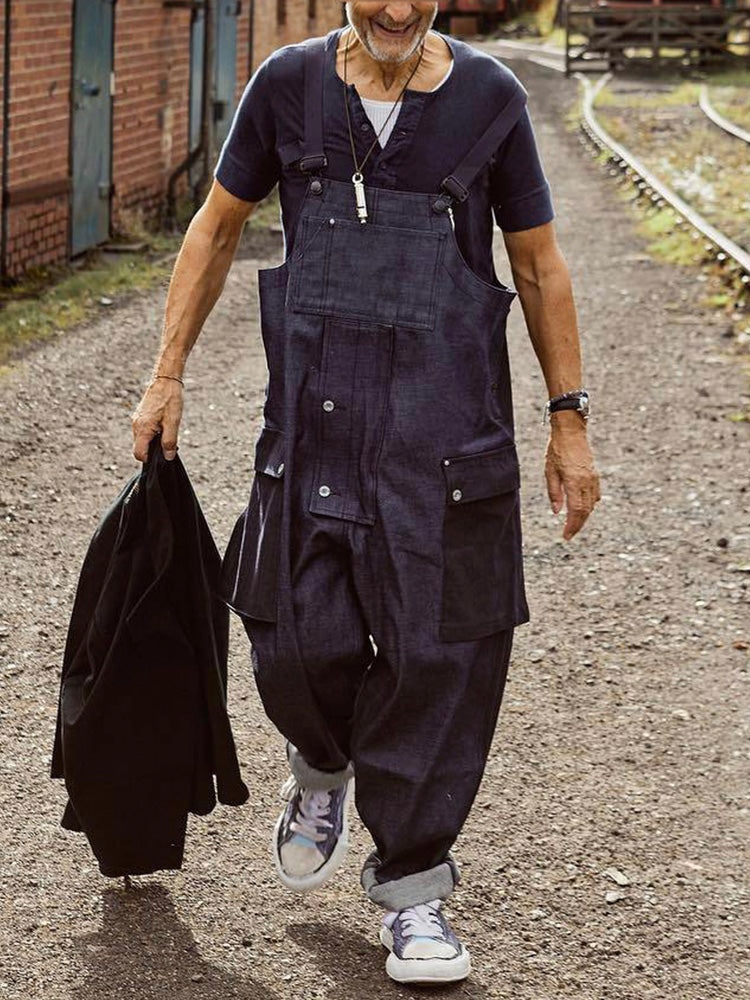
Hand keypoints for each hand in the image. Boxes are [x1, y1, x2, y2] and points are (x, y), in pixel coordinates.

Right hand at [131, 377, 183, 461]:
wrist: (165, 381)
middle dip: (153, 450)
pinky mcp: (140, 416)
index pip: (139, 454)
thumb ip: (169, 441)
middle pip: (140, 448)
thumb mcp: (173, 423)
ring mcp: (137, 420)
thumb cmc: (169, 400)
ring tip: (167, 431)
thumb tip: (168, 457)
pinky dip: (152, 433)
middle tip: (169, 442)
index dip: (150, 460)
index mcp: (142, 429)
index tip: (162, 456)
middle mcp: (136, 426)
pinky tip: (163, 425)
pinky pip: (144, 431)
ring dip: (154, 441)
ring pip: (142, 439)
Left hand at [545, 415, 599, 540]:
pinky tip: (584, 509)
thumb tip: (557, 512)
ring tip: (573, 525)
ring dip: (583, 517)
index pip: (576, 510)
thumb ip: (554, 493)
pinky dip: (589, 505)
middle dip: (577, 525)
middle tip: (569, 535)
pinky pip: (595, 495)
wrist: (571, 432)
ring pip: (591, 504)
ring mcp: (593, 478)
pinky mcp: (594, 475)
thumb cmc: (557, 449)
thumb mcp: (550, 471)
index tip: (566, 536)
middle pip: (585, 511)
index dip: (572, 525)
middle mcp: (586, 482)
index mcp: (574, 481)